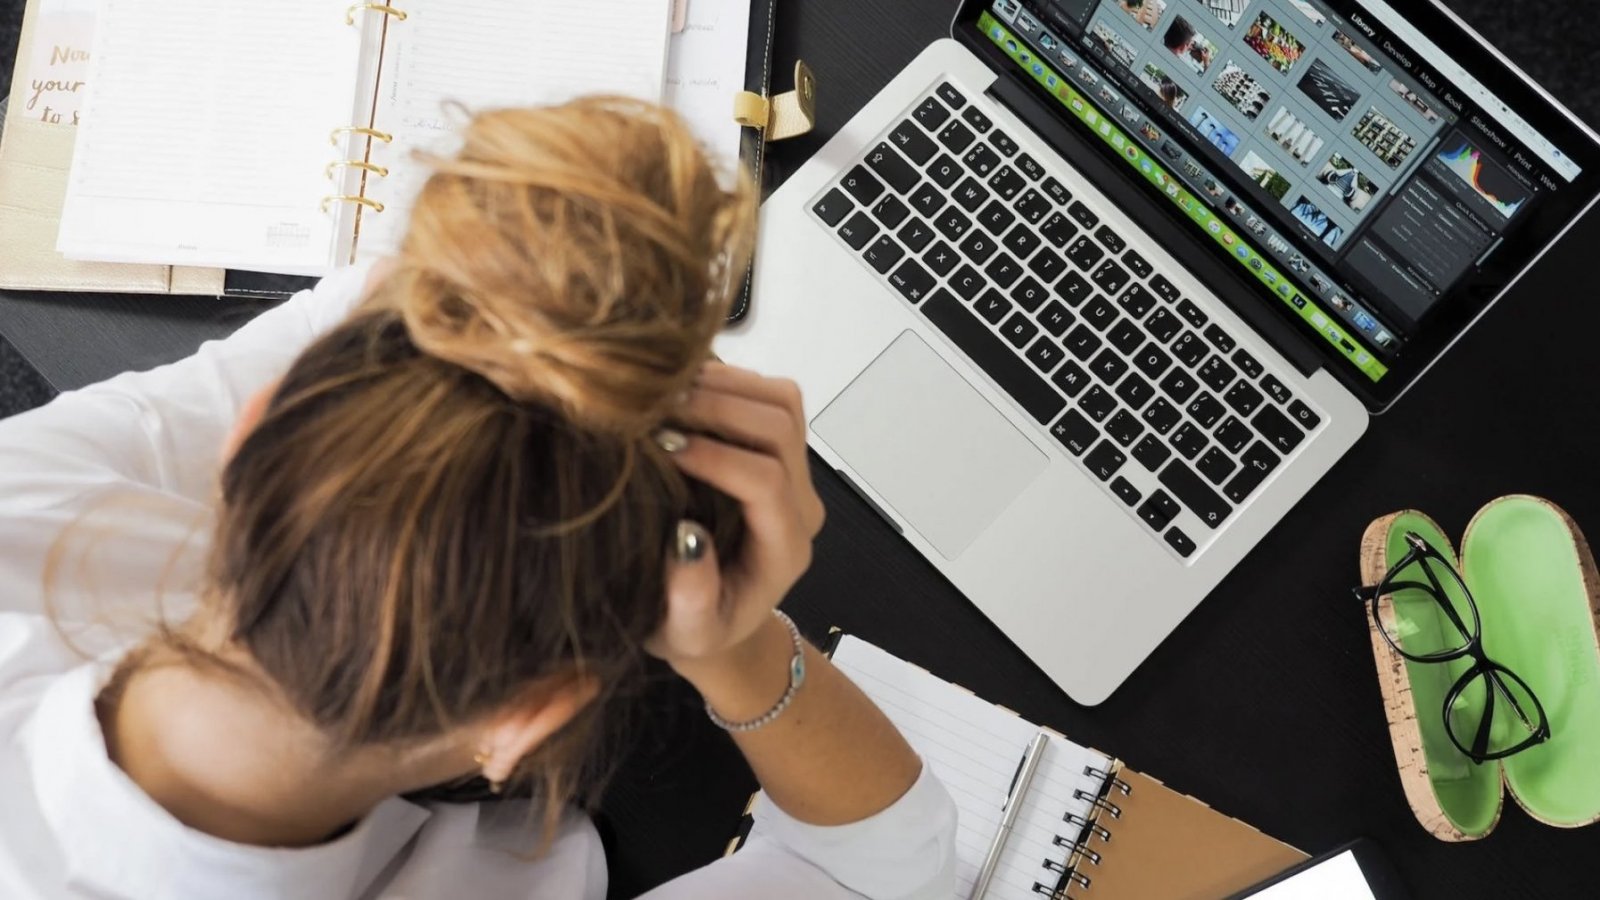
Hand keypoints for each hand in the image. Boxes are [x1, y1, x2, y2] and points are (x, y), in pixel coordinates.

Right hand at [645, 364, 824, 671]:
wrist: (718, 618)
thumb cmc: (696, 629)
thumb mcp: (686, 633)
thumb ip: (691, 598)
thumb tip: (687, 538)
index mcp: (784, 548)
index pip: (766, 482)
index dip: (716, 457)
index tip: (661, 446)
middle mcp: (800, 504)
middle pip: (781, 427)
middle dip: (718, 407)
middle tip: (655, 406)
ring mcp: (794, 472)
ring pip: (781, 401)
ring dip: (724, 385)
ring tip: (664, 391)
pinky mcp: (778, 449)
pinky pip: (768, 395)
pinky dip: (726, 380)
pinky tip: (678, 390)